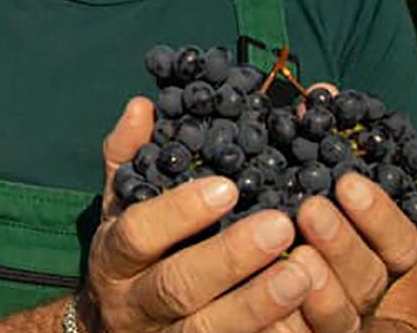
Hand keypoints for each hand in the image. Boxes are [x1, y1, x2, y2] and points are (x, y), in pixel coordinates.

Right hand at [82, 97, 315, 332]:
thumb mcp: (119, 205)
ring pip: (208, 330)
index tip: (227, 186)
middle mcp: (134, 304)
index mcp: (114, 258)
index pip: (139, 233)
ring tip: (304, 273)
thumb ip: (129, 157)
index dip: (179, 212)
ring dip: (257, 303)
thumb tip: (143, 106)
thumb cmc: (131, 252)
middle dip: (229, 259)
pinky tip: (304, 314)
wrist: (112, 331)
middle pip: (178, 287)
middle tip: (280, 226)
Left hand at [270, 86, 416, 331]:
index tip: (348, 182)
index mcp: (373, 253)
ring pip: (338, 319)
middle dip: (345, 244)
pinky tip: (261, 312)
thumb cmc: (292, 217)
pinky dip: (279, 328)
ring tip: (294, 259)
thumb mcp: (307, 179)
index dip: (380, 216)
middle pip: (369, 281)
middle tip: (311, 209)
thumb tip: (322, 94)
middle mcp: (357, 293)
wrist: (254, 280)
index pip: (401, 244)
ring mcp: (327, 322)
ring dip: (320, 290)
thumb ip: (322, 142)